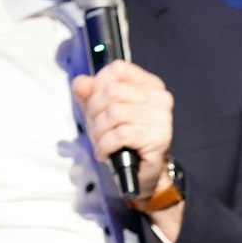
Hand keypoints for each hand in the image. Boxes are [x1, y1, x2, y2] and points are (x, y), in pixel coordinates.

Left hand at [70, 60, 175, 196]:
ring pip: (114, 113)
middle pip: (112, 92)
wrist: (141, 173)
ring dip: (98, 131)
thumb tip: (80, 83)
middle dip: (94, 112)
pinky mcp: (157, 138)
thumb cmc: (123, 139)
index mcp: (149, 85)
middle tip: (95, 129)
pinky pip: (119, 134)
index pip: (117, 70)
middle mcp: (159, 98)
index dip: (97, 84)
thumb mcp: (101, 112)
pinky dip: (105, 145)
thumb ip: (89, 94)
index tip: (92, 103)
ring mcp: (161, 118)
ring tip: (100, 142)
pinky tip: (104, 152)